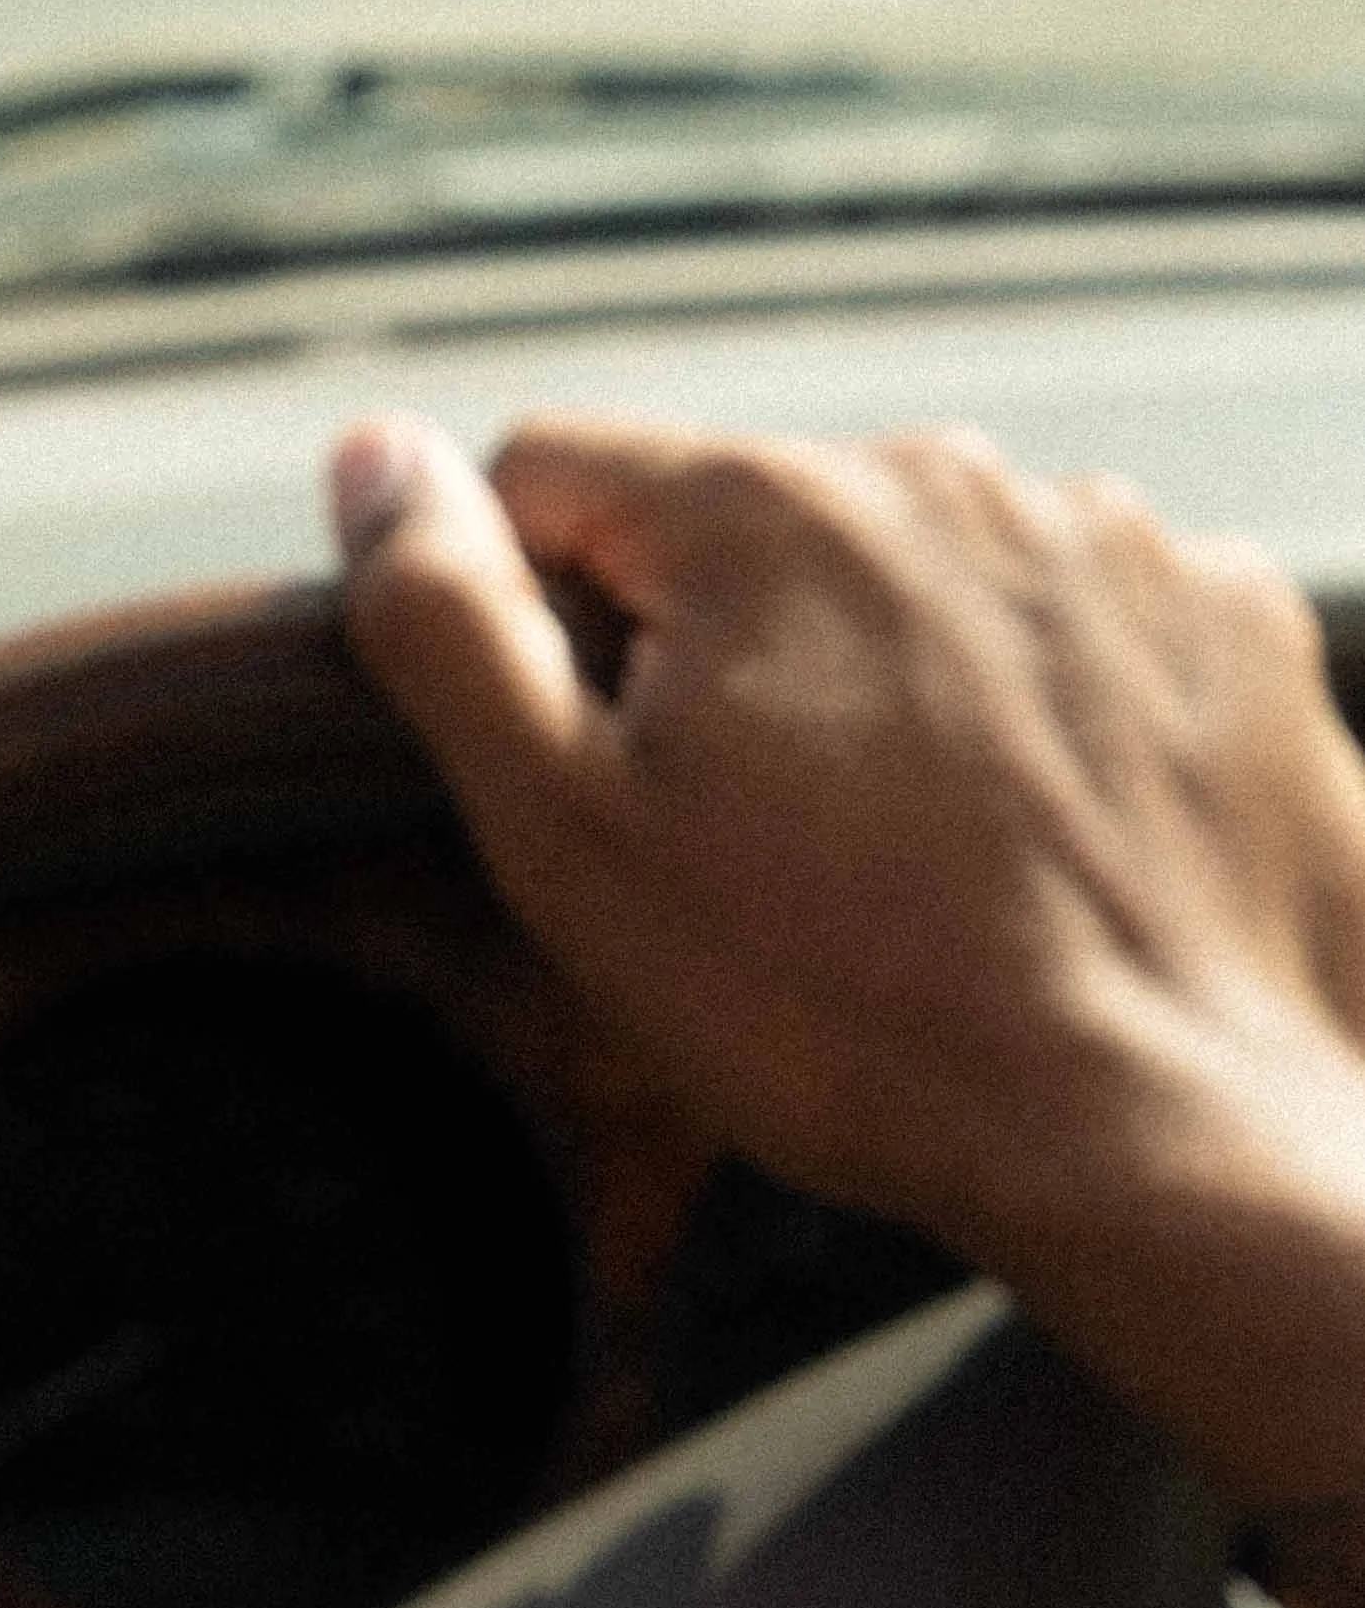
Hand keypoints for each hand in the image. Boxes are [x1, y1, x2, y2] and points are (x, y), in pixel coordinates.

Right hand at [332, 408, 1364, 1496]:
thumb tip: (371, 455)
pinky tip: (1053, 832)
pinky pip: (1076, 617)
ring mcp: (1108, 540)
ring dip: (895, 668)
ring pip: (912, 571)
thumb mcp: (571, 836)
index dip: (538, 622)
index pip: (554, 477)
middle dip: (727, 650)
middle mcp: (942, 476)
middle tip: (772, 841)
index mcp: (764, 504)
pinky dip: (1053, 701)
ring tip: (927, 853)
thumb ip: (446, 617)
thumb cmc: (858, 1017)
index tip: (613, 765)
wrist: (1182, 1152)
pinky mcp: (1235, 623)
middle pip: (746, 528)